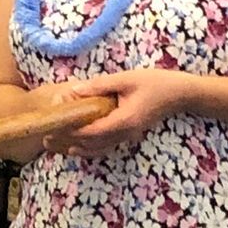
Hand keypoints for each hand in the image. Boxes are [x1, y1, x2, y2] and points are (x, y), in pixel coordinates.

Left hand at [55, 69, 186, 153]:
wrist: (181, 94)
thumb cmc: (156, 83)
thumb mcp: (126, 79)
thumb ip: (99, 86)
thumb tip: (74, 91)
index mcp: (124, 120)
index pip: (92, 132)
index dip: (71, 132)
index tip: (53, 129)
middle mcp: (125, 133)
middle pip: (92, 144)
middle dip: (68, 141)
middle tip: (45, 140)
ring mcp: (128, 136)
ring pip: (98, 148)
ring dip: (77, 147)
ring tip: (55, 146)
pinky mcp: (129, 134)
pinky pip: (106, 146)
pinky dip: (90, 148)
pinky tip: (77, 147)